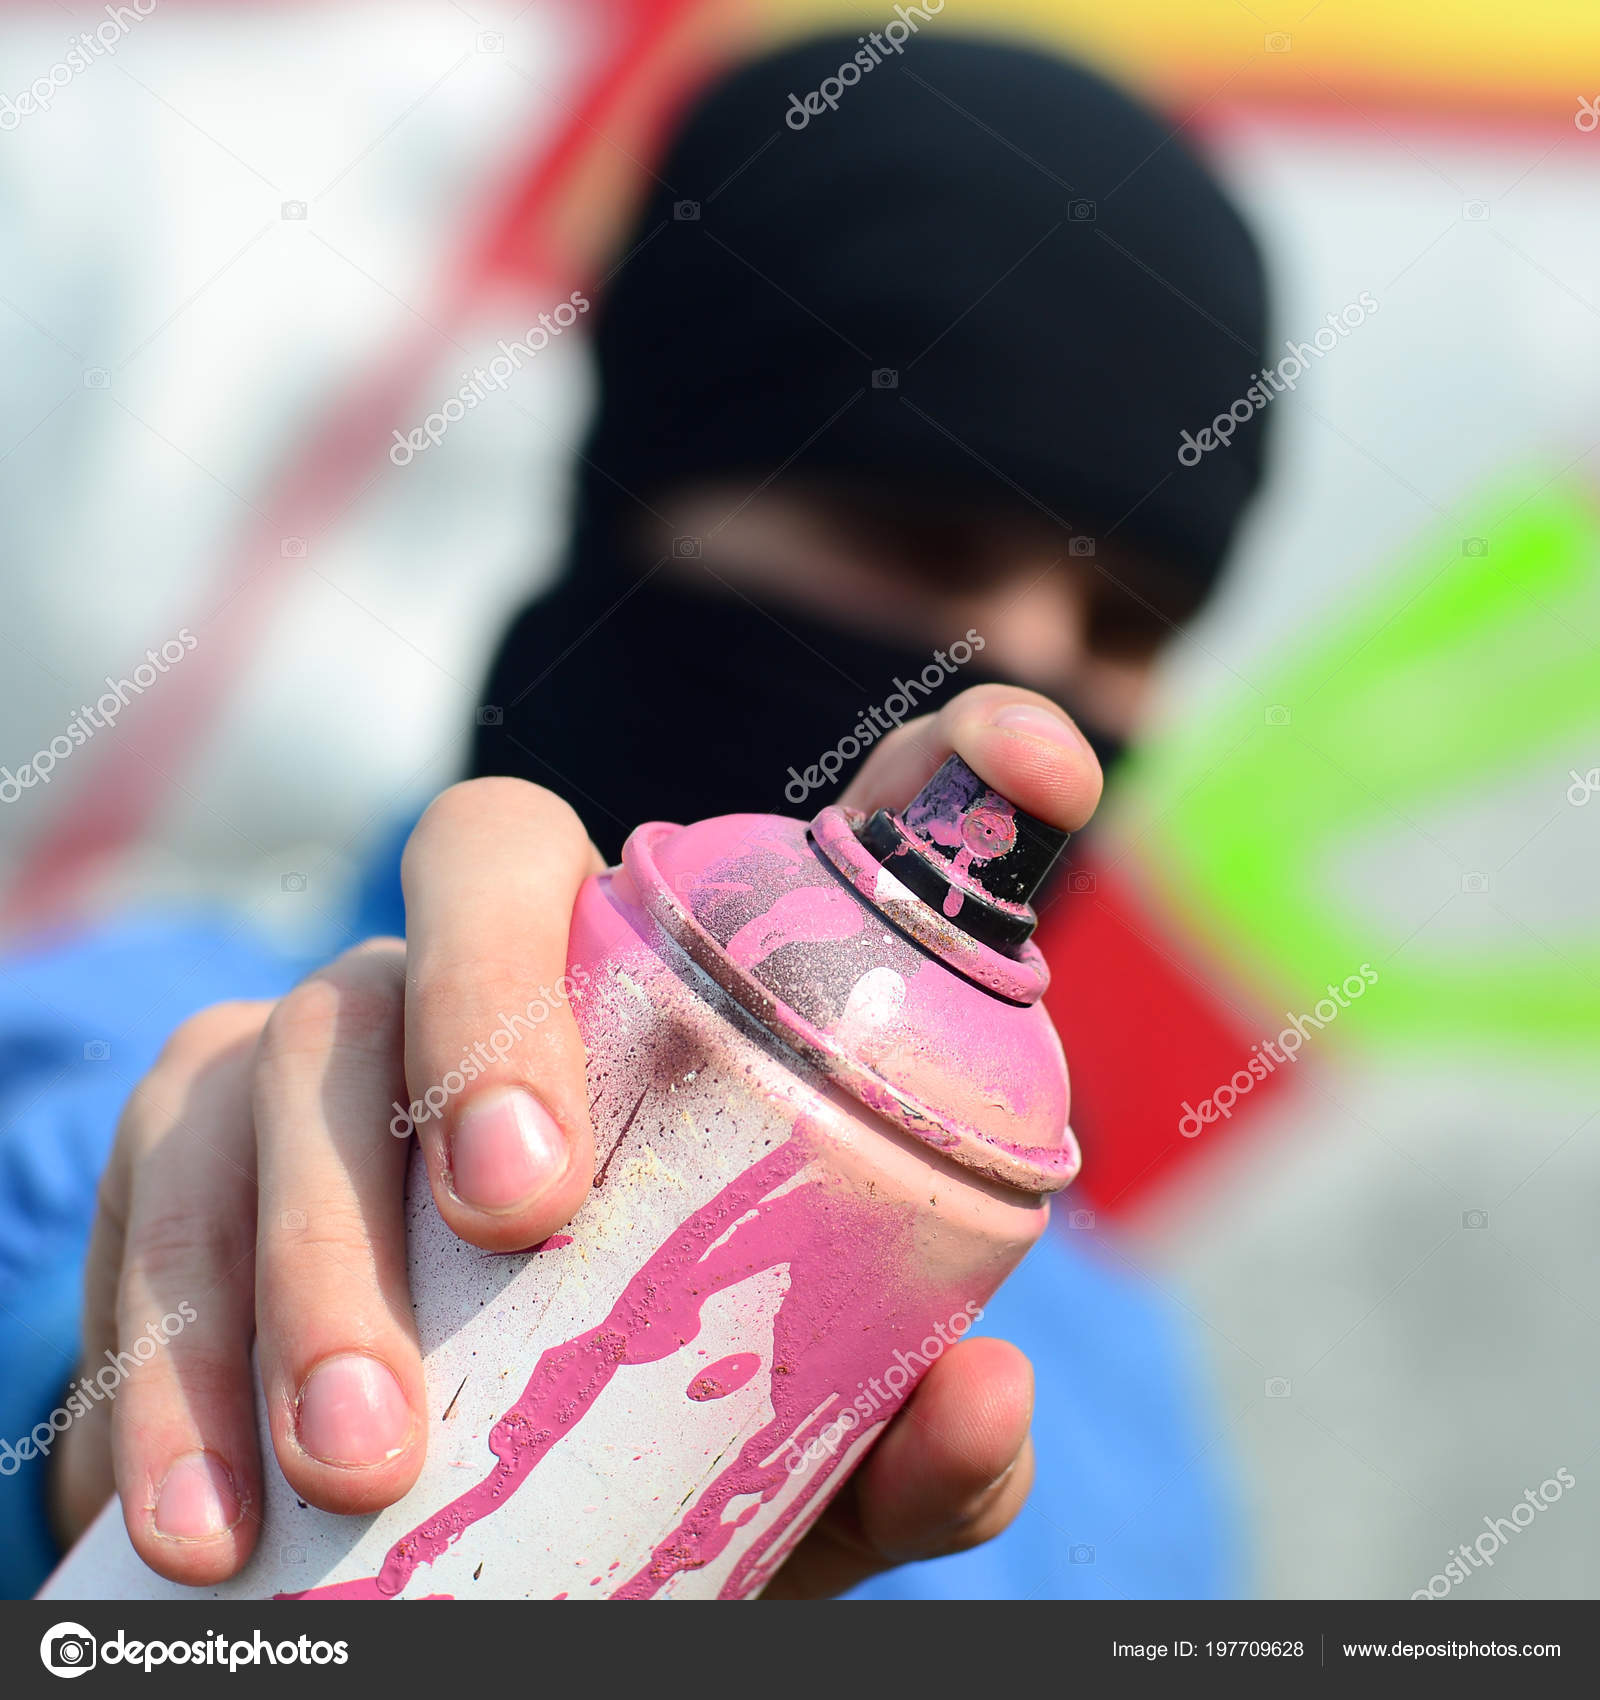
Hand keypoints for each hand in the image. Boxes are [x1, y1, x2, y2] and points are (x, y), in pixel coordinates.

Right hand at [52, 683, 1100, 1595]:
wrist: (423, 1542)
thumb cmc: (625, 1455)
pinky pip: (154, 1189)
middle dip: (489, 1010)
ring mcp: (328, 1048)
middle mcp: (496, 977)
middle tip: (519, 1214)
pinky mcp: (185, 1159)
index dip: (944, 773)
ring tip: (363, 1452)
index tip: (1051, 766)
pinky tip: (209, 1507)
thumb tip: (987, 1393)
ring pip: (292, 1044)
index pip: (794, 855)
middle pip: (480, 865)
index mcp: (665, 1014)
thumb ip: (888, 1443)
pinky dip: (163, 1349)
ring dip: (310, 1241)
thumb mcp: (773, 1462)